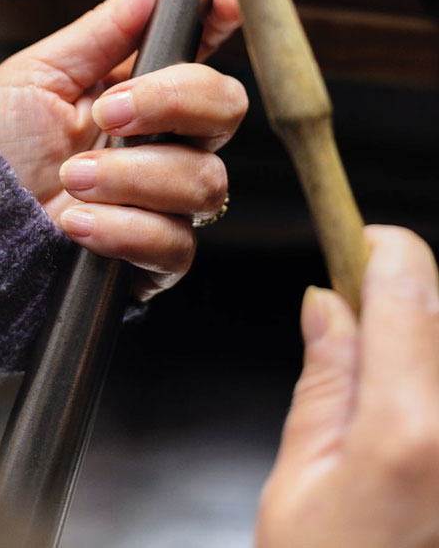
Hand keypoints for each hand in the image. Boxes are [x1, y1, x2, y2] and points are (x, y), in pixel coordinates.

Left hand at [0, 0, 246, 298]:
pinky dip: (122, 229)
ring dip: (131, 176)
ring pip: (203, 180)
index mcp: (143, 88)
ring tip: (71, 178)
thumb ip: (107, 27)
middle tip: (108, 113)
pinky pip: (175, 243)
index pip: (206, 49)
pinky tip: (75, 221)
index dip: (223, 20)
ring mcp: (167, 200)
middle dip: (172, 102)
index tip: (220, 0)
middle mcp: (167, 140)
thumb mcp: (41, 72)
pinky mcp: (156, 256)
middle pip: (227, 108)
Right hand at [256, 225, 438, 547]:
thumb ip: (325, 378)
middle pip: (438, 312)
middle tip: (351, 331)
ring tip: (377, 398)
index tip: (358, 243)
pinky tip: (404, 424)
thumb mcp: (299, 479)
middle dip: (394, 304)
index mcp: (409, 430)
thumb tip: (329, 303)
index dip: (380, 248)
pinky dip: (424, 381)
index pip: (409, 285)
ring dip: (416, 348)